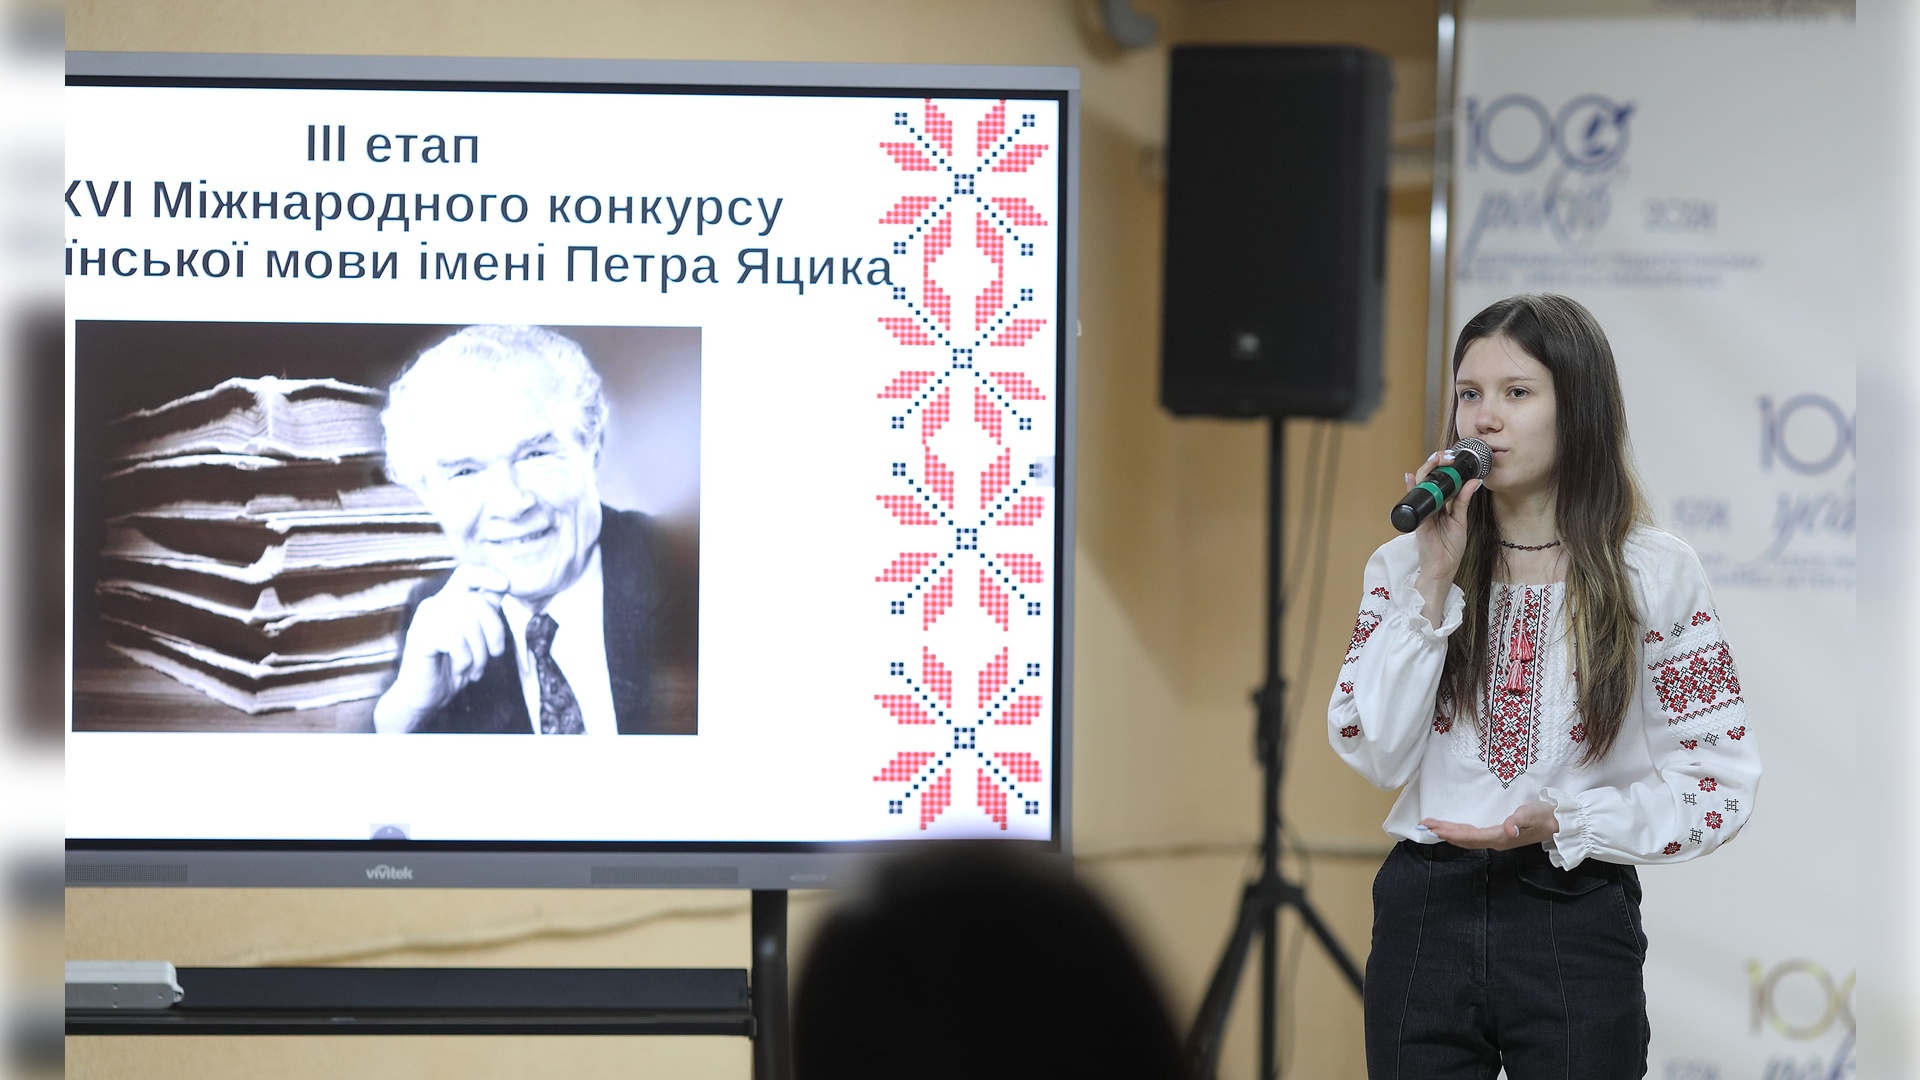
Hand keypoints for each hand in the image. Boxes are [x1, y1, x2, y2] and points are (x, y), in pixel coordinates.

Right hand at [373, 565, 511, 732]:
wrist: (425, 697)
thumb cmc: (452, 667)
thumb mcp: (477, 638)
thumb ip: (486, 612)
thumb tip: (504, 586)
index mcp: (449, 601)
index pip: (467, 573)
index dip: (488, 575)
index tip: (506, 585)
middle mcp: (435, 604)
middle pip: (477, 602)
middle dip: (495, 631)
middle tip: (494, 655)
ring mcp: (425, 619)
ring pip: (469, 623)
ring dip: (479, 653)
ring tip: (474, 668)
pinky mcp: (420, 636)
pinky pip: (455, 640)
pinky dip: (464, 660)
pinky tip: (458, 669)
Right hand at [1409, 449, 1481, 618]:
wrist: (1442, 568)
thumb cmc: (1450, 548)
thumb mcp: (1460, 521)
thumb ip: (1464, 501)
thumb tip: (1474, 481)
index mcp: (1442, 505)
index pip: (1442, 481)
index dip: (1446, 467)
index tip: (1455, 457)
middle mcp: (1431, 505)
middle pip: (1430, 479)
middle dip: (1437, 464)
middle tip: (1446, 455)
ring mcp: (1423, 511)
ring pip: (1422, 485)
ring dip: (1427, 470)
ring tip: (1436, 460)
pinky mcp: (1419, 519)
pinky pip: (1415, 501)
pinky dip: (1412, 488)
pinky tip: (1411, 477)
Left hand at [1420, 801, 1558, 850]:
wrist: (1558, 823)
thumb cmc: (1544, 816)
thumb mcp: (1531, 815)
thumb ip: (1518, 822)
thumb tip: (1508, 830)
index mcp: (1499, 837)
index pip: (1469, 836)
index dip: (1450, 832)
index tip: (1433, 827)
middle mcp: (1495, 841)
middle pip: (1464, 839)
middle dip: (1443, 832)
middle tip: (1423, 825)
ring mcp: (1497, 839)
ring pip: (1467, 838)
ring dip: (1449, 833)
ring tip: (1432, 827)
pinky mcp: (1499, 835)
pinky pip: (1474, 836)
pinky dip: (1460, 832)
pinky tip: (1454, 830)